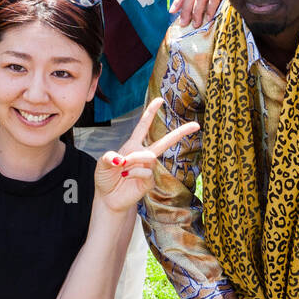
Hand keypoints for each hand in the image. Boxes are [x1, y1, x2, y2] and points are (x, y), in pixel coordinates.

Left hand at [93, 97, 198, 212]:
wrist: (108, 198)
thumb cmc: (106, 178)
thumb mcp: (102, 164)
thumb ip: (109, 157)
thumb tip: (121, 159)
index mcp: (132, 146)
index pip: (143, 126)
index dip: (150, 112)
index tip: (160, 100)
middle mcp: (143, 155)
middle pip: (164, 142)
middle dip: (180, 133)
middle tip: (196, 125)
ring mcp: (148, 168)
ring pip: (149, 157)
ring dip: (134, 160)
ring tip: (122, 168)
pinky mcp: (149, 181)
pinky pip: (146, 171)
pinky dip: (133, 173)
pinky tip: (126, 176)